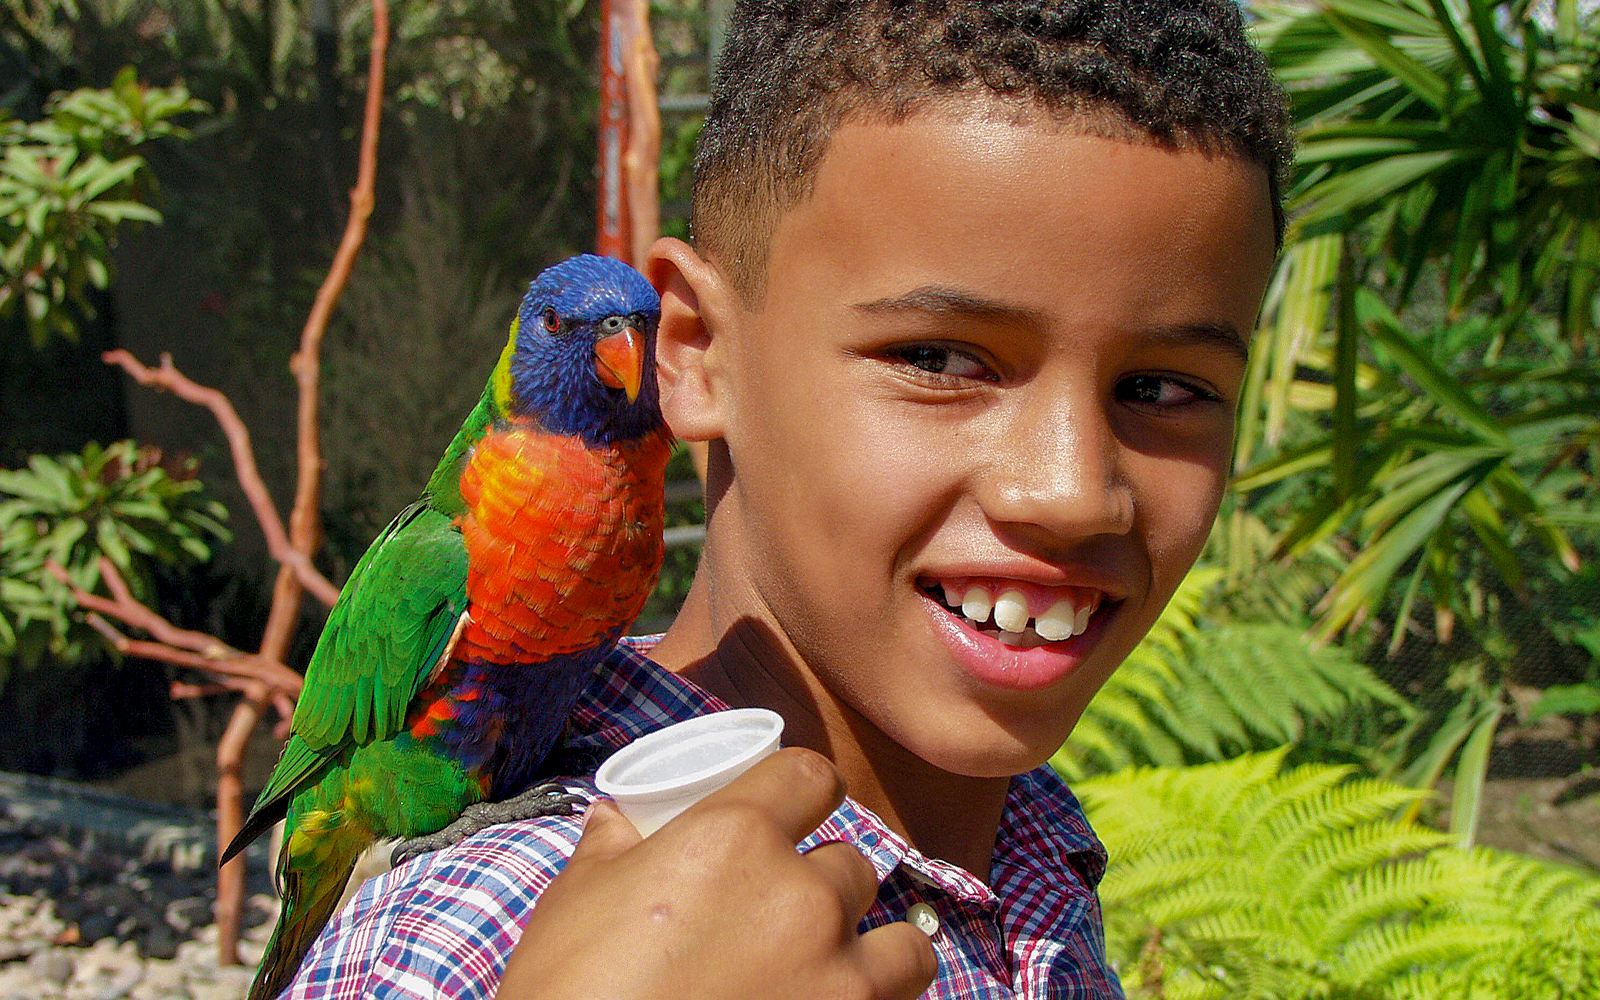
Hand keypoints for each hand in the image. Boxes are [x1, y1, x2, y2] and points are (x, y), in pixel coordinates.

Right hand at [496, 747, 937, 999]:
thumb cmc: (571, 992)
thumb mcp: (576, 902)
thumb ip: (611, 847)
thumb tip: (616, 817)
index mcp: (734, 839)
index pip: (811, 777)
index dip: (806, 791)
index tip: (798, 811)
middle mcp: (802, 897)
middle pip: (851, 866)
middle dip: (823, 889)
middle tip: (783, 921)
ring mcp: (837, 975)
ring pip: (904, 943)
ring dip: (875, 953)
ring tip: (836, 972)